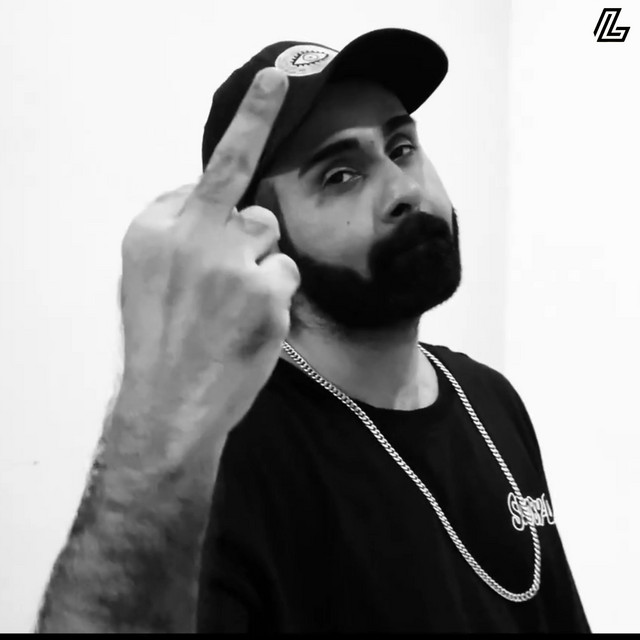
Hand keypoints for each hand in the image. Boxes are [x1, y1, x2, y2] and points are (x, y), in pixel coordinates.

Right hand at [117, 68, 298, 461]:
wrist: (168, 408)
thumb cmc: (161, 344)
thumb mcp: (144, 277)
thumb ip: (179, 230)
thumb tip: (225, 204)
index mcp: (152, 228)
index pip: (209, 178)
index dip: (244, 142)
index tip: (275, 81)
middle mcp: (188, 234)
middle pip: (247, 209)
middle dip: (243, 240)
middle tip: (219, 287)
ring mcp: (229, 261)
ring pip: (270, 237)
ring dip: (259, 269)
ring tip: (230, 313)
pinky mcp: (265, 290)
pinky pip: (286, 272)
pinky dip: (275, 297)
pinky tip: (249, 326)